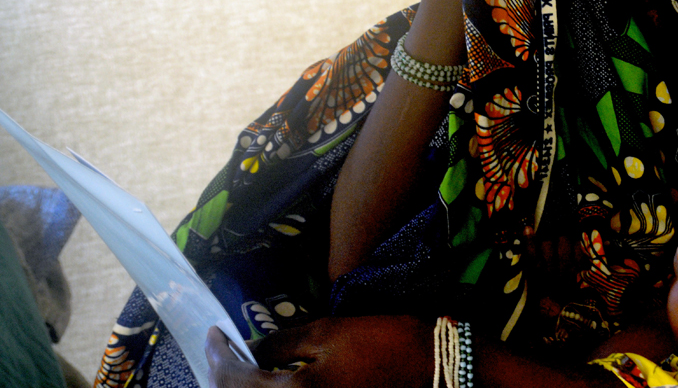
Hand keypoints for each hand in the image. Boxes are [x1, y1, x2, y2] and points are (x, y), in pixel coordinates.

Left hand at [206, 317, 429, 387]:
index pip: (234, 381)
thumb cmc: (380, 343)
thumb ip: (283, 344)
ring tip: (239, 367)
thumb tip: (252, 350)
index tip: (212, 334)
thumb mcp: (328, 332)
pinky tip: (267, 380)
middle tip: (220, 351)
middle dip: (222, 377)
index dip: (217, 356)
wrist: (427, 367)